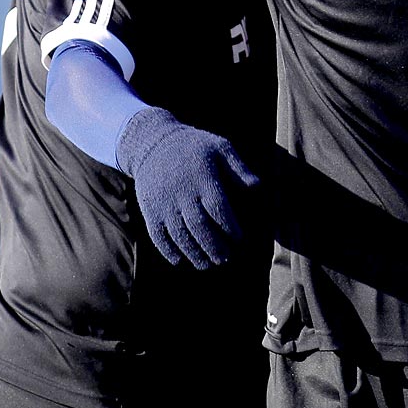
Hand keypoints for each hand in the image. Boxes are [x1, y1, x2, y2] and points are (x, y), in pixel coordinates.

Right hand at [116, 108, 258, 268]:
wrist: (153, 142)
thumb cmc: (194, 147)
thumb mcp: (220, 147)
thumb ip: (239, 168)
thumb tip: (257, 187)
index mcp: (203, 178)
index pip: (218, 208)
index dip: (229, 226)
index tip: (238, 239)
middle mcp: (182, 193)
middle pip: (199, 226)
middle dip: (213, 246)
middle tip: (224, 259)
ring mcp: (164, 203)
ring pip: (179, 234)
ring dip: (193, 253)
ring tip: (206, 265)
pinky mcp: (150, 209)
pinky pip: (157, 234)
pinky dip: (168, 250)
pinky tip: (179, 260)